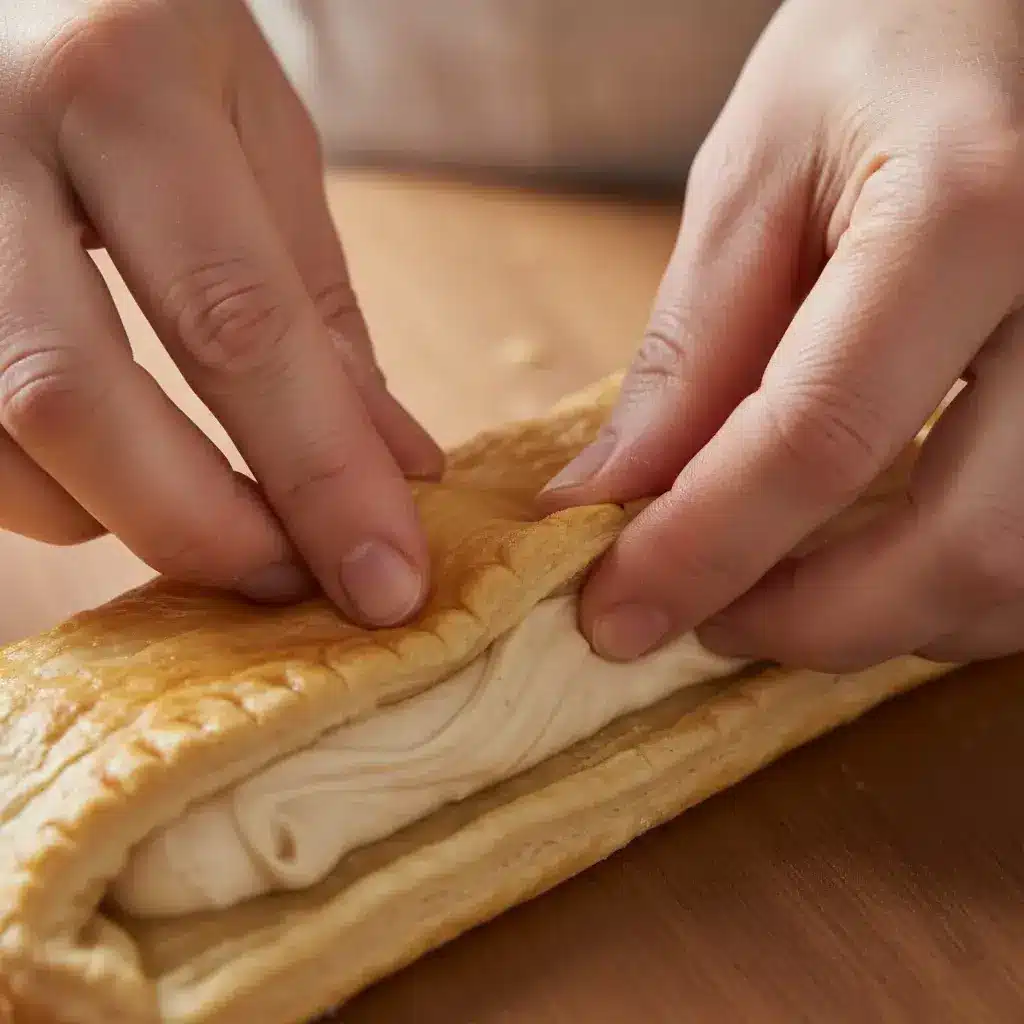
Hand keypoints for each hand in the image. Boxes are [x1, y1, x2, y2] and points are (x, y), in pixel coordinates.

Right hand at [0, 1, 442, 626]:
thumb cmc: (145, 37)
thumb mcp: (256, 132)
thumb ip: (318, 307)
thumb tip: (396, 466)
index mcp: (123, 85)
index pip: (238, 324)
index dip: (321, 478)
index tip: (386, 583)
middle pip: (73, 400)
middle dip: (201, 527)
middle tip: (292, 578)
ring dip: (115, 514)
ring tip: (207, 503)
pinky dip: (48, 489)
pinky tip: (114, 469)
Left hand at [541, 0, 1023, 669]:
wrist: (1015, 17)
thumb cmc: (884, 50)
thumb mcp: (757, 177)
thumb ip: (691, 352)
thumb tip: (611, 499)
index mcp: (974, 211)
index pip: (818, 439)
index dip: (701, 551)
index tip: (615, 614)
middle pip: (959, 547)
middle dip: (805, 621)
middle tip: (698, 618)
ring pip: (1022, 579)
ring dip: (881, 621)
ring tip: (770, 588)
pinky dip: (946, 590)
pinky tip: (869, 559)